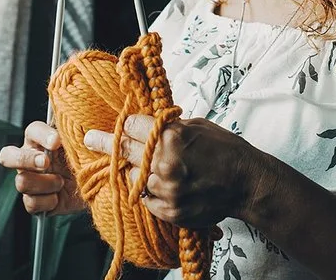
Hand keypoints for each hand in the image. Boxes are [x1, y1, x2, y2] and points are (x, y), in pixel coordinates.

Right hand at [0, 121, 85, 214]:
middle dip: (25, 159)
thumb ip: (77, 132)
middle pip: (7, 155)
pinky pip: (30, 203)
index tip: (57, 141)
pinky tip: (58, 196)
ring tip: (62, 182)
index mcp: (41, 141)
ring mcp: (30, 181)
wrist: (96, 187)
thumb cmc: (88, 159)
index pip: (32, 131)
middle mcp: (30, 159)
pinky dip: (47, 201)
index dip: (41, 135)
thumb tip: (77, 118)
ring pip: (21, 182)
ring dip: (45, 183)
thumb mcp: (84, 144)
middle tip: (46, 162)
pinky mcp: (35, 201)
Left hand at [83, 115, 263, 228]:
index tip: (124, 125)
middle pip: (124, 150)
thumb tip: (144, 124)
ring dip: (136, 171)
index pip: (131, 126)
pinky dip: (149, 191)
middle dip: (104, 142)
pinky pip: (146, 199)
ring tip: (149, 166)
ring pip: (133, 177)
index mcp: (171, 137)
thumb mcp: (196, 125)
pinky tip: (162, 184)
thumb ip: (168, 127)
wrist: (246, 183)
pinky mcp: (170, 211)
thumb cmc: (224, 149)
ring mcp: (166, 190)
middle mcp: (164, 163)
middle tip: (89, 138)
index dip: (129, 124)